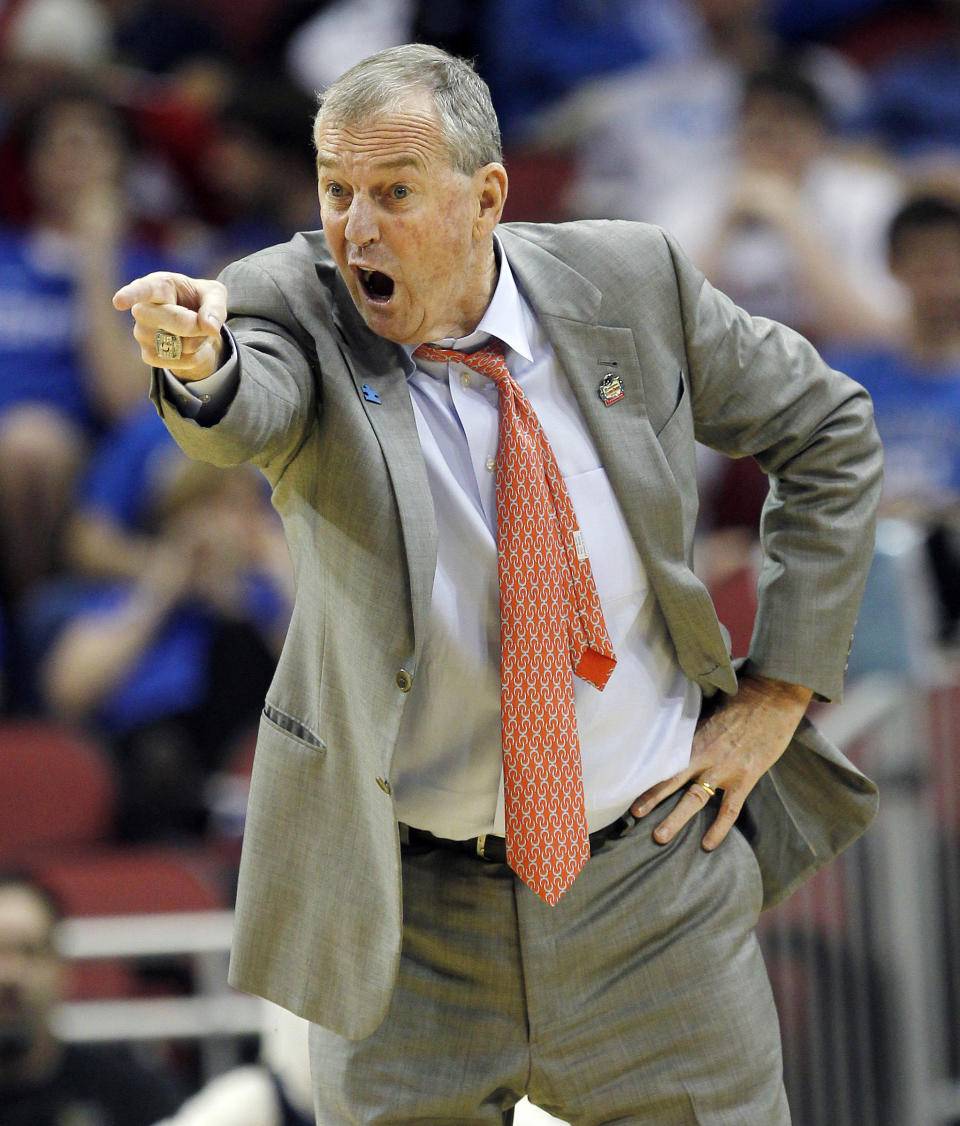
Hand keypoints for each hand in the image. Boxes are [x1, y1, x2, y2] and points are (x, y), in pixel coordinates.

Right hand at [113, 272, 226, 379]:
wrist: (194, 323)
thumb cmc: (199, 299)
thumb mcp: (214, 294)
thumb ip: (215, 306)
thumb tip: (210, 328)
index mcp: (157, 286)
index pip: (141, 290)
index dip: (130, 296)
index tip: (119, 301)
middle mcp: (143, 309)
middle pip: (173, 321)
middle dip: (198, 324)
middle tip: (205, 322)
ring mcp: (142, 334)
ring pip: (180, 345)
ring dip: (199, 341)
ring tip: (194, 331)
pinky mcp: (148, 355)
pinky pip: (178, 362)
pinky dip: (194, 357)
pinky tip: (190, 345)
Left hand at [630, 674, 812, 849]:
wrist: (772, 701)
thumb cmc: (741, 705)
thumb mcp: (710, 716)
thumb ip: (695, 734)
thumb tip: (676, 744)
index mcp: (693, 738)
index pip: (665, 760)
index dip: (648, 775)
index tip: (631, 783)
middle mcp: (704, 755)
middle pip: (672, 780)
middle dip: (652, 798)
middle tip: (635, 814)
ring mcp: (724, 769)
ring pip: (694, 798)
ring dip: (675, 818)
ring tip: (659, 837)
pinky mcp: (746, 778)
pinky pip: (729, 809)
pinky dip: (718, 828)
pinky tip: (708, 844)